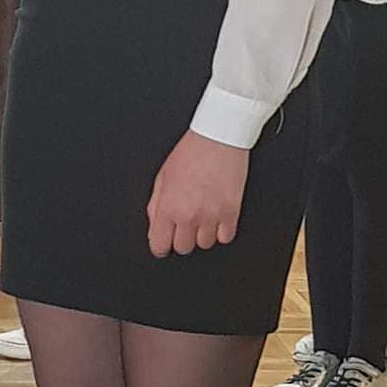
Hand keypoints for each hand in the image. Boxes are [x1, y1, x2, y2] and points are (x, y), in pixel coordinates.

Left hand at [147, 131, 248, 258]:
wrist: (218, 138)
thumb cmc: (191, 152)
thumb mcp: (163, 177)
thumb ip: (155, 206)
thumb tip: (155, 226)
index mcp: (168, 206)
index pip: (159, 245)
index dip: (161, 245)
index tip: (164, 241)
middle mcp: (189, 215)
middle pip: (183, 248)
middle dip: (182, 237)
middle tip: (185, 222)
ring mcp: (211, 216)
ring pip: (205, 244)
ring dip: (203, 233)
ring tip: (203, 214)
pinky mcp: (231, 212)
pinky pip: (225, 237)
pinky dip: (221, 230)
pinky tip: (217, 216)